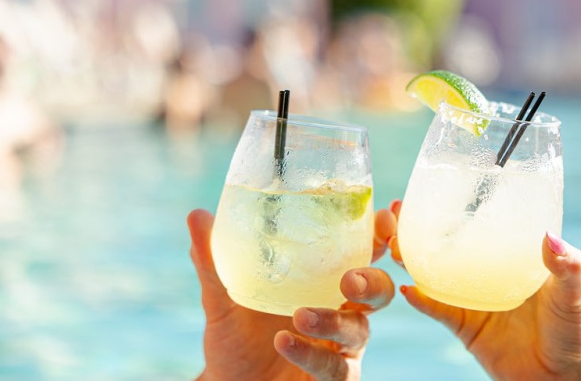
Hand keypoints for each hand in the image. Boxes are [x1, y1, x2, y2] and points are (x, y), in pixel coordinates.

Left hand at [188, 207, 395, 380]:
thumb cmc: (237, 336)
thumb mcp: (222, 298)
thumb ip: (214, 261)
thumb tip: (197, 215)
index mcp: (324, 281)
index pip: (364, 253)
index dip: (381, 236)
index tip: (383, 218)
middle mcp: (341, 311)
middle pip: (380, 292)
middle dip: (372, 282)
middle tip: (349, 280)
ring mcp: (340, 348)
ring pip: (359, 331)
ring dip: (333, 322)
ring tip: (299, 316)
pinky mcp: (333, 379)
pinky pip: (336, 369)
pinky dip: (311, 354)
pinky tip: (284, 341)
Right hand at [380, 200, 580, 380]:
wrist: (567, 380)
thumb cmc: (578, 332)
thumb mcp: (574, 294)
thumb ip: (568, 266)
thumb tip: (551, 237)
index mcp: (514, 257)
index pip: (481, 225)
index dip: (456, 207)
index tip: (434, 189)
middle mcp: (490, 274)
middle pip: (449, 246)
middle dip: (423, 228)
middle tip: (400, 210)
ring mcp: (475, 299)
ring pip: (436, 274)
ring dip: (414, 258)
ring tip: (394, 242)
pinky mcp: (466, 327)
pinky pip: (438, 310)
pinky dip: (422, 300)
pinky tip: (407, 288)